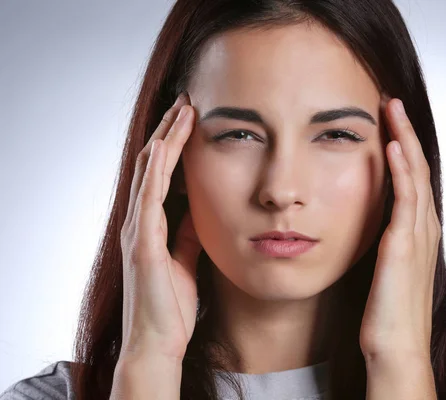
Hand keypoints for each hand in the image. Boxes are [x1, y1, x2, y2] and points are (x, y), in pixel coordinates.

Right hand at [119, 91, 202, 361]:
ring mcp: (138, 230)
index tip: (192, 119)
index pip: (162, 173)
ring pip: (149, 172)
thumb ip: (189, 233)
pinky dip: (156, 170)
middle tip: (188, 101)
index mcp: (152, 224)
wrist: (158, 342)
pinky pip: (149, 198)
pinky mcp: (143, 243)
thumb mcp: (187, 258)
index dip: (175, 144)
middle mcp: (140, 220)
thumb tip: (202, 208)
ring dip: (166, 138)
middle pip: (152, 163)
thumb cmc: (171, 305)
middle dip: (170, 130)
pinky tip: (165, 145)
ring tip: (183, 109)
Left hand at [359, 97, 440, 363]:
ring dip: (405, 139)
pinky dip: (401, 171)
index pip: (413, 177)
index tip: (388, 121)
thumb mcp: (384, 266)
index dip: (404, 146)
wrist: (395, 345)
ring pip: (415, 175)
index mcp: (417, 231)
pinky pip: (405, 200)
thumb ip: (381, 240)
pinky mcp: (403, 246)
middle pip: (418, 167)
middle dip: (406, 131)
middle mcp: (423, 227)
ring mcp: (417, 235)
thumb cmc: (386, 311)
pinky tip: (393, 147)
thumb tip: (367, 223)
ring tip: (393, 109)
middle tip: (392, 101)